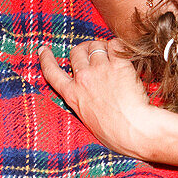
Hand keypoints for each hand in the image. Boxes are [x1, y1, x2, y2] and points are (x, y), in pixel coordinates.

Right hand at [38, 39, 159, 159]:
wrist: (133, 131)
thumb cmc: (113, 133)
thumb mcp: (87, 119)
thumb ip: (83, 101)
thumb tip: (88, 94)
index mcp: (72, 95)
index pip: (52, 73)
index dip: (46, 59)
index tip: (43, 50)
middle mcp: (83, 79)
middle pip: (77, 52)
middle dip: (85, 51)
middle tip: (94, 54)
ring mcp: (100, 70)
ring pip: (96, 46)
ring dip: (103, 48)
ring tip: (112, 57)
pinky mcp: (119, 64)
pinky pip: (115, 45)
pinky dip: (119, 47)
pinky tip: (124, 56)